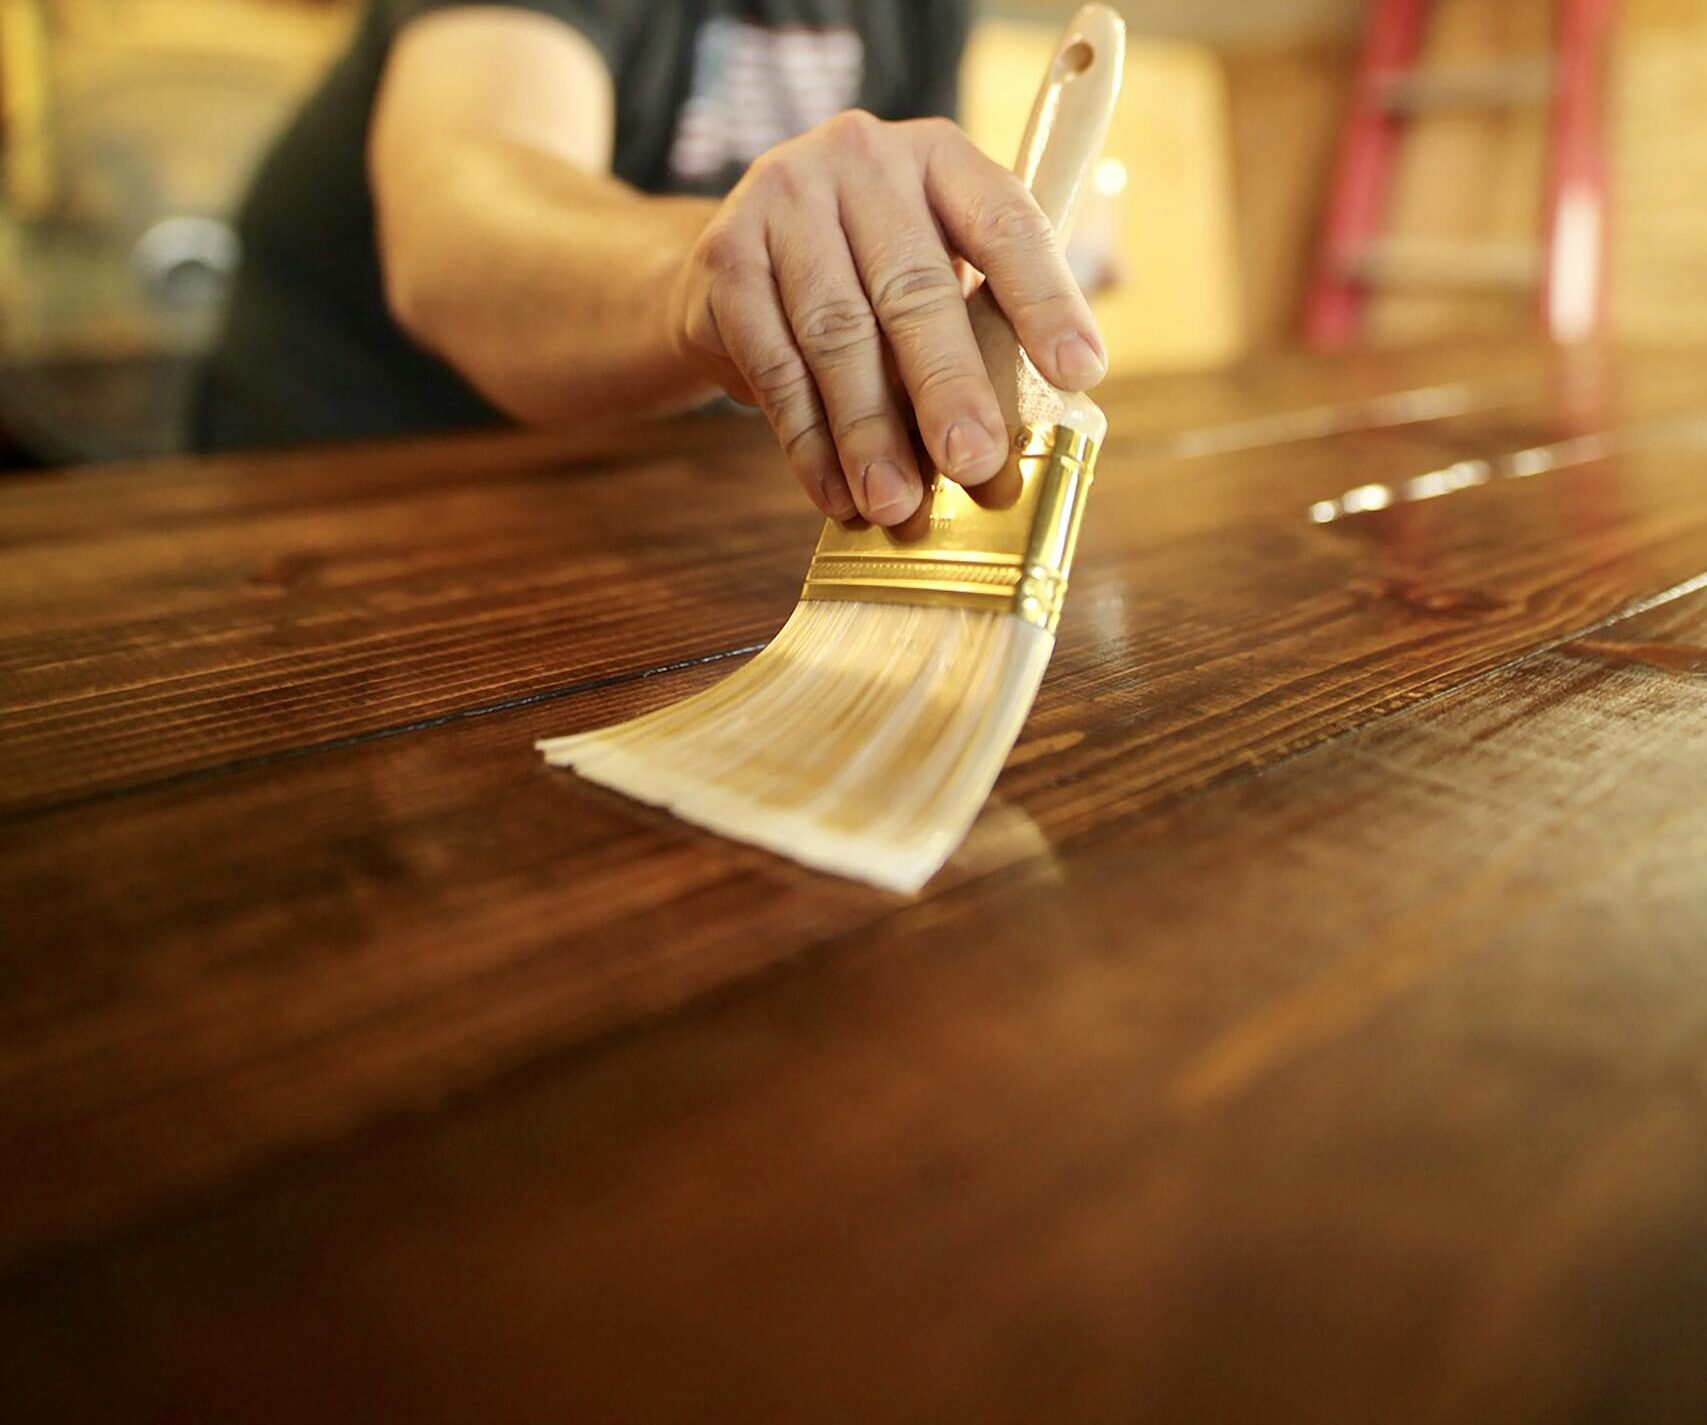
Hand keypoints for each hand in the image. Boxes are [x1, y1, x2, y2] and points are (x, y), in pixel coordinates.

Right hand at [665, 110, 1106, 525]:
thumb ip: (982, 331)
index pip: (1005, 222)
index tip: (1080, 372)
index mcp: (940, 158)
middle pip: (913, 288)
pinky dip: (807, 442)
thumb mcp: (934, 272)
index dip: (1046, 300)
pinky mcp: (724, 257)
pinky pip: (773, 364)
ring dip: (869, 432)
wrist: (734, 263)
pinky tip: (835, 493)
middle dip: (948, 387)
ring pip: (836, 334)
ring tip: (896, 503)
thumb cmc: (865, 279)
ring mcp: (783, 200)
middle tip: (973, 463)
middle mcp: (862, 160)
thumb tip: (1021, 444)